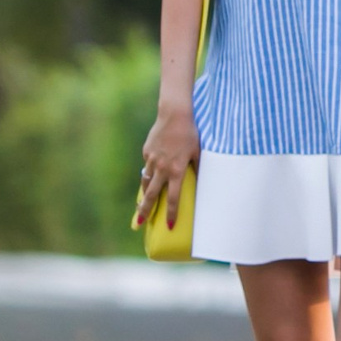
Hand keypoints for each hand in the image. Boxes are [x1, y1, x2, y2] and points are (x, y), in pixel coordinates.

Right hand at [137, 101, 200, 230]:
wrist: (174, 115)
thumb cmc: (191, 134)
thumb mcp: (198, 153)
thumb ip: (198, 169)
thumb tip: (201, 182)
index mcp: (176, 171)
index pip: (174, 198)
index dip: (172, 213)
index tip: (170, 226)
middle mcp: (162, 168)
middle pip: (151, 195)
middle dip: (145, 210)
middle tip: (140, 223)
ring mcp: (152, 160)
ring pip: (146, 181)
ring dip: (144, 194)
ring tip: (142, 204)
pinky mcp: (147, 151)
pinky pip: (147, 165)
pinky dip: (149, 171)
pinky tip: (153, 172)